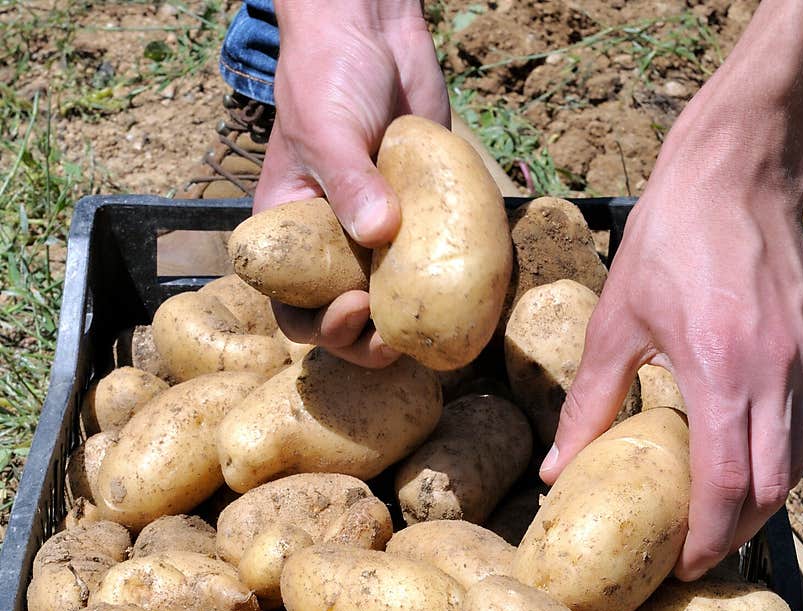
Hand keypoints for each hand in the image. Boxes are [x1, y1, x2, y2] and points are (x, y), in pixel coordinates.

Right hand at [255, 0, 449, 366]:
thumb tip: (380, 233)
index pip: (293, 307)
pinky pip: (430, 267)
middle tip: (397, 339)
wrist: (373, 32)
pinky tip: (466, 293)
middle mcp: (332, 248)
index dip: (320, 326)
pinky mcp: (419, 223)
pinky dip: (446, 288)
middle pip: (345, 320)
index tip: (355, 307)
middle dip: (367, 342)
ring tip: (434, 328)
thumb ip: (348, 182)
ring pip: (391, 305)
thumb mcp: (327, 130)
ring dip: (409, 326)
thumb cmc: (328, 75)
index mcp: (291, 238)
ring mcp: (377, 240)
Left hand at [539, 103, 802, 580]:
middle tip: (693, 557)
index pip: (727, 484)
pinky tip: (737, 471)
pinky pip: (799, 431)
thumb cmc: (669, 239)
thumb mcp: (616, 322)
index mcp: (723, 369)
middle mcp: (776, 375)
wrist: (739, 171)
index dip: (706, 537)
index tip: (680, 568)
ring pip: (793, 465)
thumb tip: (554, 470)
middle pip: (770, 490)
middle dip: (733, 535)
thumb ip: (588, 403)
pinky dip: (771, 466)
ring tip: (712, 526)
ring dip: (757, 507)